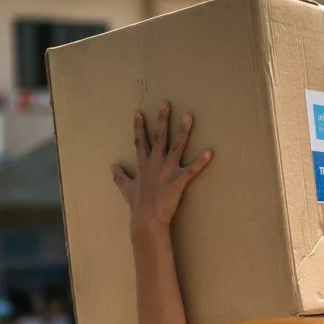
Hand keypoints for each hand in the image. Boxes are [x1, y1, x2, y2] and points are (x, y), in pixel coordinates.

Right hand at [111, 103, 211, 235]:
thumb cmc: (137, 205)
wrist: (146, 220)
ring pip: (176, 147)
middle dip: (162, 119)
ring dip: (183, 131)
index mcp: (143, 165)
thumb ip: (120, 176)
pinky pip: (192, 170)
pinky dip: (201, 162)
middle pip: (158, 137)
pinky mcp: (178, 182)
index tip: (139, 112)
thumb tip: (112, 166)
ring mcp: (167, 172)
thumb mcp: (126, 189)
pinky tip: (210, 152)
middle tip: (166, 103)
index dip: (139, 126)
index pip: (140, 141)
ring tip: (189, 116)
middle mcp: (155, 164)